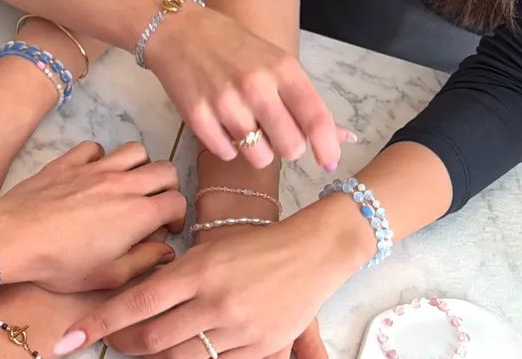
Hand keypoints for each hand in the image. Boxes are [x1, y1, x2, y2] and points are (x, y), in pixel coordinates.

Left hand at [0, 141, 184, 291]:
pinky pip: (96, 147)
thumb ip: (144, 261)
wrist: (14, 238)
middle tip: (154, 206)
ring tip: (128, 186)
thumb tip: (165, 251)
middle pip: (164, 170)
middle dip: (167, 188)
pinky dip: (101, 158)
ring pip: (135, 150)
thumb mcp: (109, 276)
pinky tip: (93, 176)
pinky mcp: (70, 162)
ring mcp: (96, 169)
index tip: (165, 230)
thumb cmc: (61, 264)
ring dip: (139, 166)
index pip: (177, 201)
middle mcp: (123, 185)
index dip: (178, 217)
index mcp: (138, 214)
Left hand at [64, 206, 367, 358]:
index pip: (136, 301)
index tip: (69, 340)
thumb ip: (171, 276)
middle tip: (112, 344)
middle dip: (123, 347)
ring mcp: (240, 327)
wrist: (313, 250)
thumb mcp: (207, 250)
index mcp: (199, 269)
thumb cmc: (252, 244)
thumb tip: (129, 304)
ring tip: (145, 352)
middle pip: (153, 339)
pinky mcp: (259, 347)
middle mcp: (217, 300)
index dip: (99, 323)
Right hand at [145, 5, 352, 169]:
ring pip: (260, 158)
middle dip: (287, 147)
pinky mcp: (198, 119)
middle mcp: (257, 87)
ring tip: (245, 126)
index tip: (329, 162)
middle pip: (290, 147)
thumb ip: (306, 103)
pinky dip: (228, 147)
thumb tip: (342, 138)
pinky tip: (221, 125)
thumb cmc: (233, 48)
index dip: (327, 147)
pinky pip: (227, 155)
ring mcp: (225, 104)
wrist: (179, 33)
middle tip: (275, 133)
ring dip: (256, 150)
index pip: (316, 118)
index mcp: (282, 69)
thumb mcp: (276, 64)